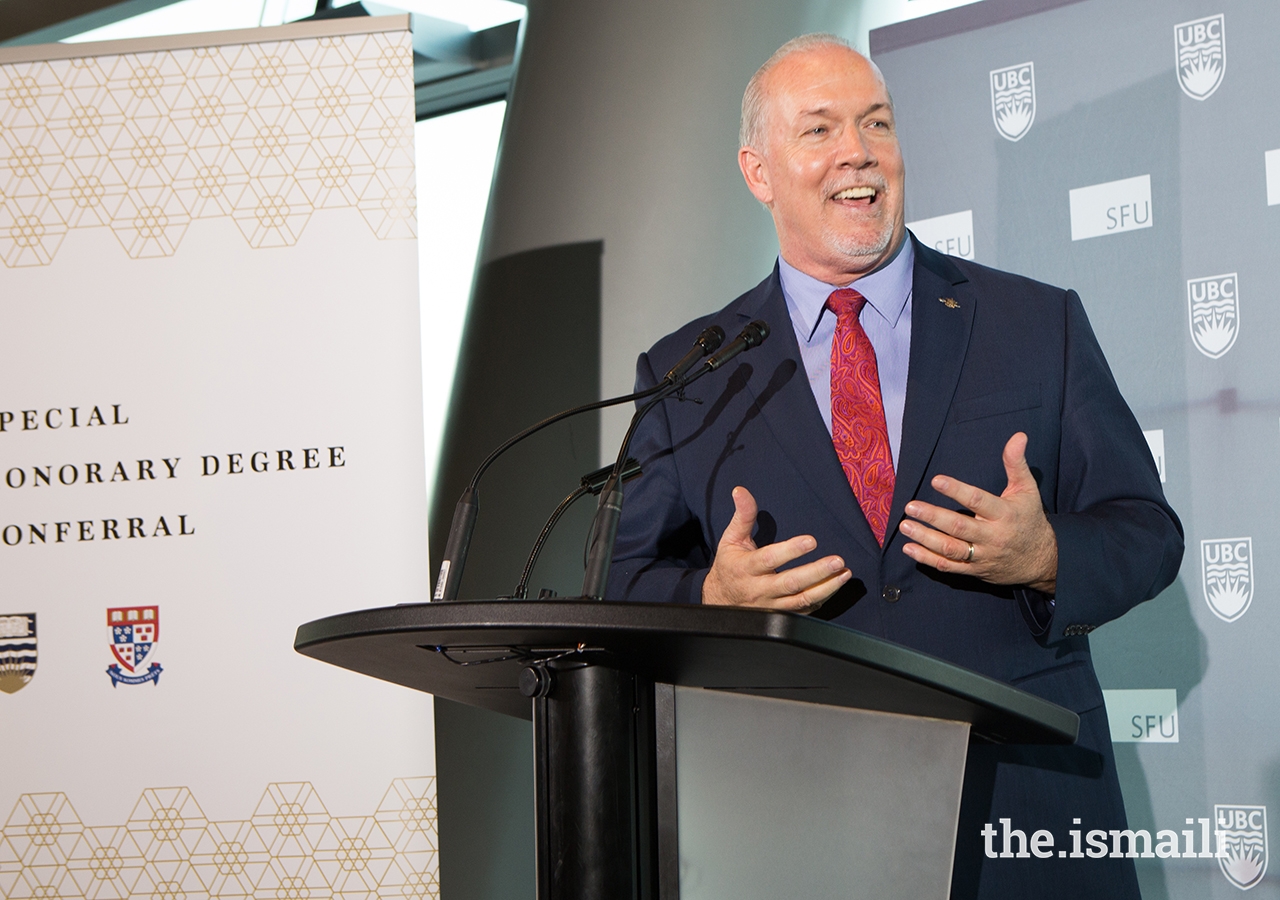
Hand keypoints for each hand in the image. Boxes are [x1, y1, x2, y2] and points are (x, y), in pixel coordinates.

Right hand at [703, 486, 851, 612]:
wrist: (720, 601)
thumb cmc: (729, 566)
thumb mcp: (731, 540)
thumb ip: (742, 516)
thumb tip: (741, 491)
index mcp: (747, 568)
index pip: (770, 559)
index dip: (791, 551)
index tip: (811, 541)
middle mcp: (760, 589)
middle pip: (791, 583)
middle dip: (817, 572)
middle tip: (838, 561)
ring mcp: (771, 605)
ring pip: (801, 600)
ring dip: (826, 587)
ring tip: (844, 574)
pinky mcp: (781, 617)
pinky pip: (804, 610)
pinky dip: (822, 599)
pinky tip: (835, 586)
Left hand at [898, 432, 1057, 592]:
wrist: (1042, 561)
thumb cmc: (1030, 520)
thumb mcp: (1027, 490)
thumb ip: (1016, 463)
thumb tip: (1018, 436)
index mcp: (1004, 514)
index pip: (978, 501)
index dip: (957, 491)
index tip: (936, 480)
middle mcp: (992, 536)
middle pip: (959, 527)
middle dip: (933, 517)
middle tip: (910, 506)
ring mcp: (983, 555)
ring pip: (951, 549)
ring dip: (926, 538)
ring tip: (905, 526)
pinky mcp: (975, 570)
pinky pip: (949, 566)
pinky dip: (928, 559)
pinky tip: (909, 548)